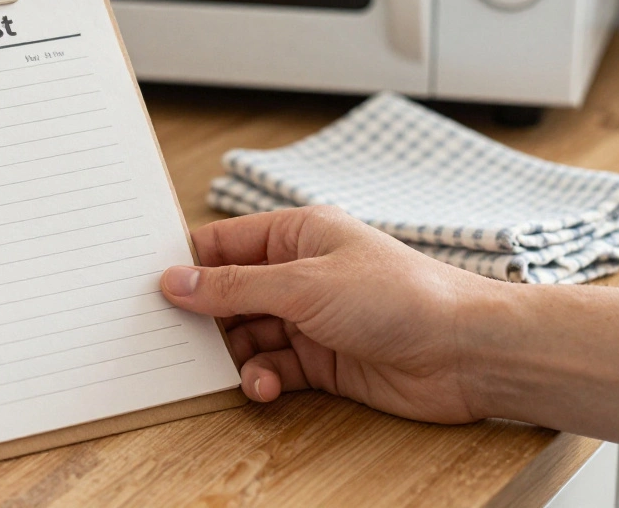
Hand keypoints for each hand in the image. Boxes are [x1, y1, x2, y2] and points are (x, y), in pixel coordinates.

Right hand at [162, 206, 495, 423]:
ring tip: (229, 367)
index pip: (223, 244)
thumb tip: (174, 282)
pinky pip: (273, 367)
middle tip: (174, 339)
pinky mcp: (324, 361)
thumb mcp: (303, 284)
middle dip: (204, 318)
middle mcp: (300, 274)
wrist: (467, 353)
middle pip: (229, 294)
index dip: (187, 266)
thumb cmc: (401, 297)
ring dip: (234, 355)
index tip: (151, 289)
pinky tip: (265, 385)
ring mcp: (311, 318)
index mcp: (296, 234)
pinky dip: (262, 378)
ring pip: (247, 336)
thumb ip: (234, 287)